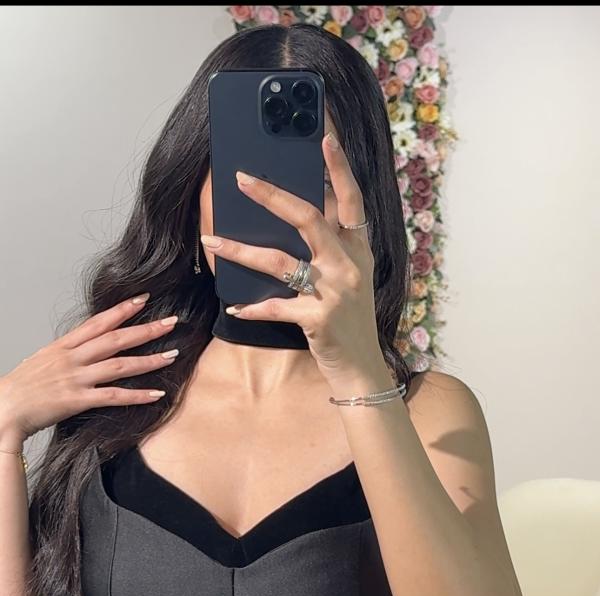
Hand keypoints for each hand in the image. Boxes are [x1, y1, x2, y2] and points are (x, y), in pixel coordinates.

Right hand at [0, 295, 179, 445]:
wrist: (4, 408)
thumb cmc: (20, 388)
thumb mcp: (42, 361)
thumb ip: (66, 354)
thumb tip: (83, 349)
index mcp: (63, 347)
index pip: (98, 322)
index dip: (122, 310)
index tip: (143, 300)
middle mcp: (72, 358)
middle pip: (116, 339)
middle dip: (146, 329)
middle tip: (171, 322)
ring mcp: (75, 378)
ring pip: (120, 365)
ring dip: (149, 360)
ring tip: (172, 356)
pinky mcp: (77, 400)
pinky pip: (114, 396)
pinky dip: (138, 395)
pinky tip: (157, 394)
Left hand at [201, 132, 390, 388]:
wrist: (361, 370)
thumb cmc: (349, 322)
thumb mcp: (349, 279)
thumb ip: (331, 248)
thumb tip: (296, 212)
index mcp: (358, 250)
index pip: (351, 200)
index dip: (339, 168)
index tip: (324, 136)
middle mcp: (349, 265)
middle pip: (308, 218)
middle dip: (272, 195)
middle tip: (242, 178)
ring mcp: (335, 291)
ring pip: (280, 261)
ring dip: (241, 250)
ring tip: (212, 240)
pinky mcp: (318, 318)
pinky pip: (275, 306)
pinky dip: (252, 308)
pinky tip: (234, 307)